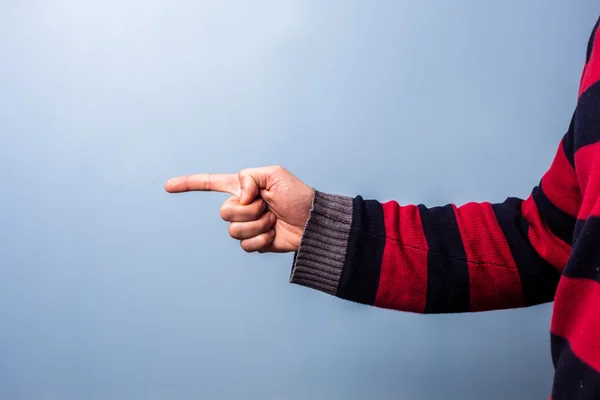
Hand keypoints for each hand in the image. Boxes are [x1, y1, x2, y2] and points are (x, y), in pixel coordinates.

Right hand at [164, 166, 313, 252]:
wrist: (313, 222)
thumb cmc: (297, 195)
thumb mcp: (274, 174)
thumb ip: (249, 177)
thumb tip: (239, 197)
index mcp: (242, 188)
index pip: (211, 183)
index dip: (189, 184)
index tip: (168, 186)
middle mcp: (241, 206)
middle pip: (224, 212)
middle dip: (248, 210)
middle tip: (268, 207)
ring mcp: (247, 226)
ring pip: (234, 231)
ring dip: (257, 225)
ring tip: (273, 220)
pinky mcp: (255, 243)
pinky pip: (246, 246)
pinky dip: (262, 240)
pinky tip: (274, 234)